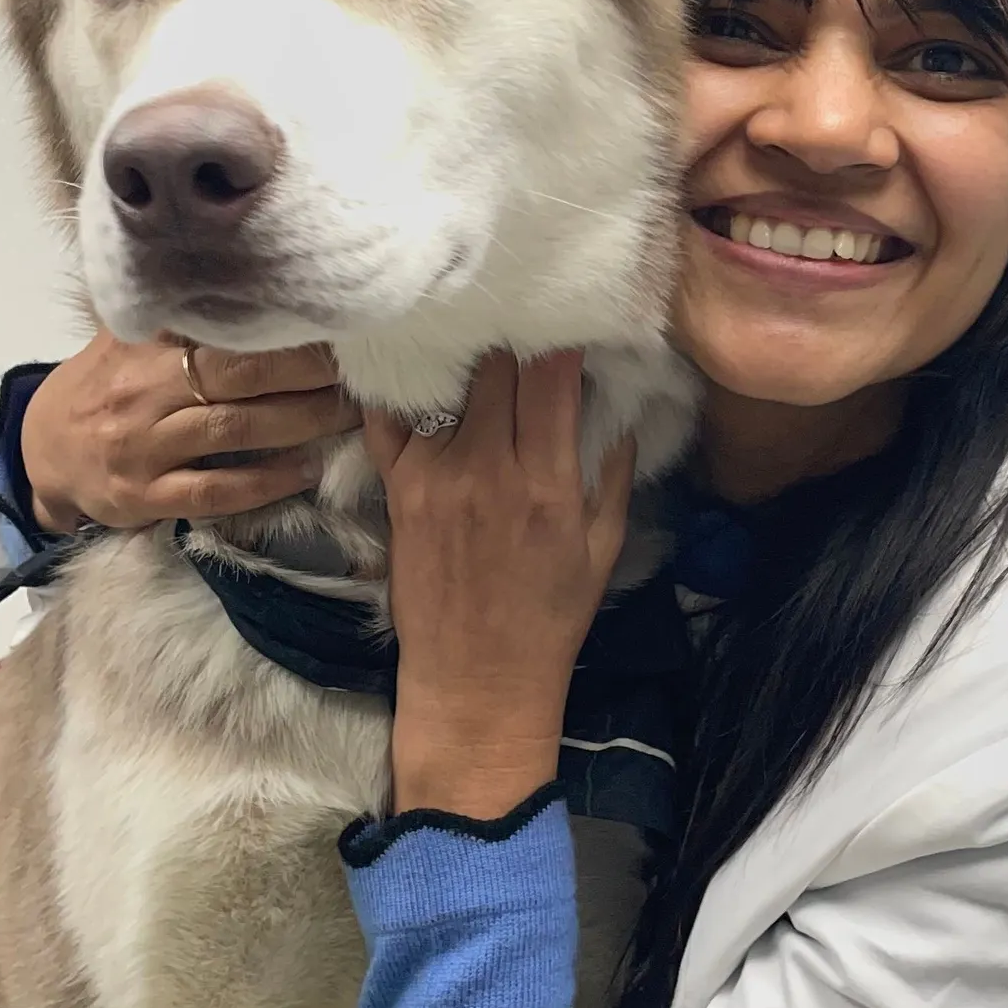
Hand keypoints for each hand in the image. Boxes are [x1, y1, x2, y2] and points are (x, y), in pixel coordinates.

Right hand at [21, 333, 359, 532]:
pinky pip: (213, 490)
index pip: (219, 325)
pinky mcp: (145, 496)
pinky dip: (262, 483)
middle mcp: (144, 391)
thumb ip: (176, 315)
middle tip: (358, 368)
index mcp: (144, 345)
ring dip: (299, 423)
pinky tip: (304, 472)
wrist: (41, 454)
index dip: (279, 323)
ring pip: (235, 430)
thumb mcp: (124, 339)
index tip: (331, 319)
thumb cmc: (102, 387)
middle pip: (239, 373)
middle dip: (305, 371)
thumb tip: (244, 272)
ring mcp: (144, 447)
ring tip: (347, 417)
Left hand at [363, 351, 635, 821]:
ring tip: (473, 342)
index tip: (565, 327)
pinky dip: (401, 389)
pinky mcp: (397, 489)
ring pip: (448, 383)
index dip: (559, 341)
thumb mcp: (603, 547)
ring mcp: (436, 476)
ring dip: (466, 360)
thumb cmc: (549, 618)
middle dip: (512, 342)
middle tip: (518, 328)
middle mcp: (490, 471)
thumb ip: (613, 471)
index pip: (551, 377)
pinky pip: (389, 418)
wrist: (475, 680)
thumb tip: (618, 404)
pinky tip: (414, 367)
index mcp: (550, 484)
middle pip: (497, 366)